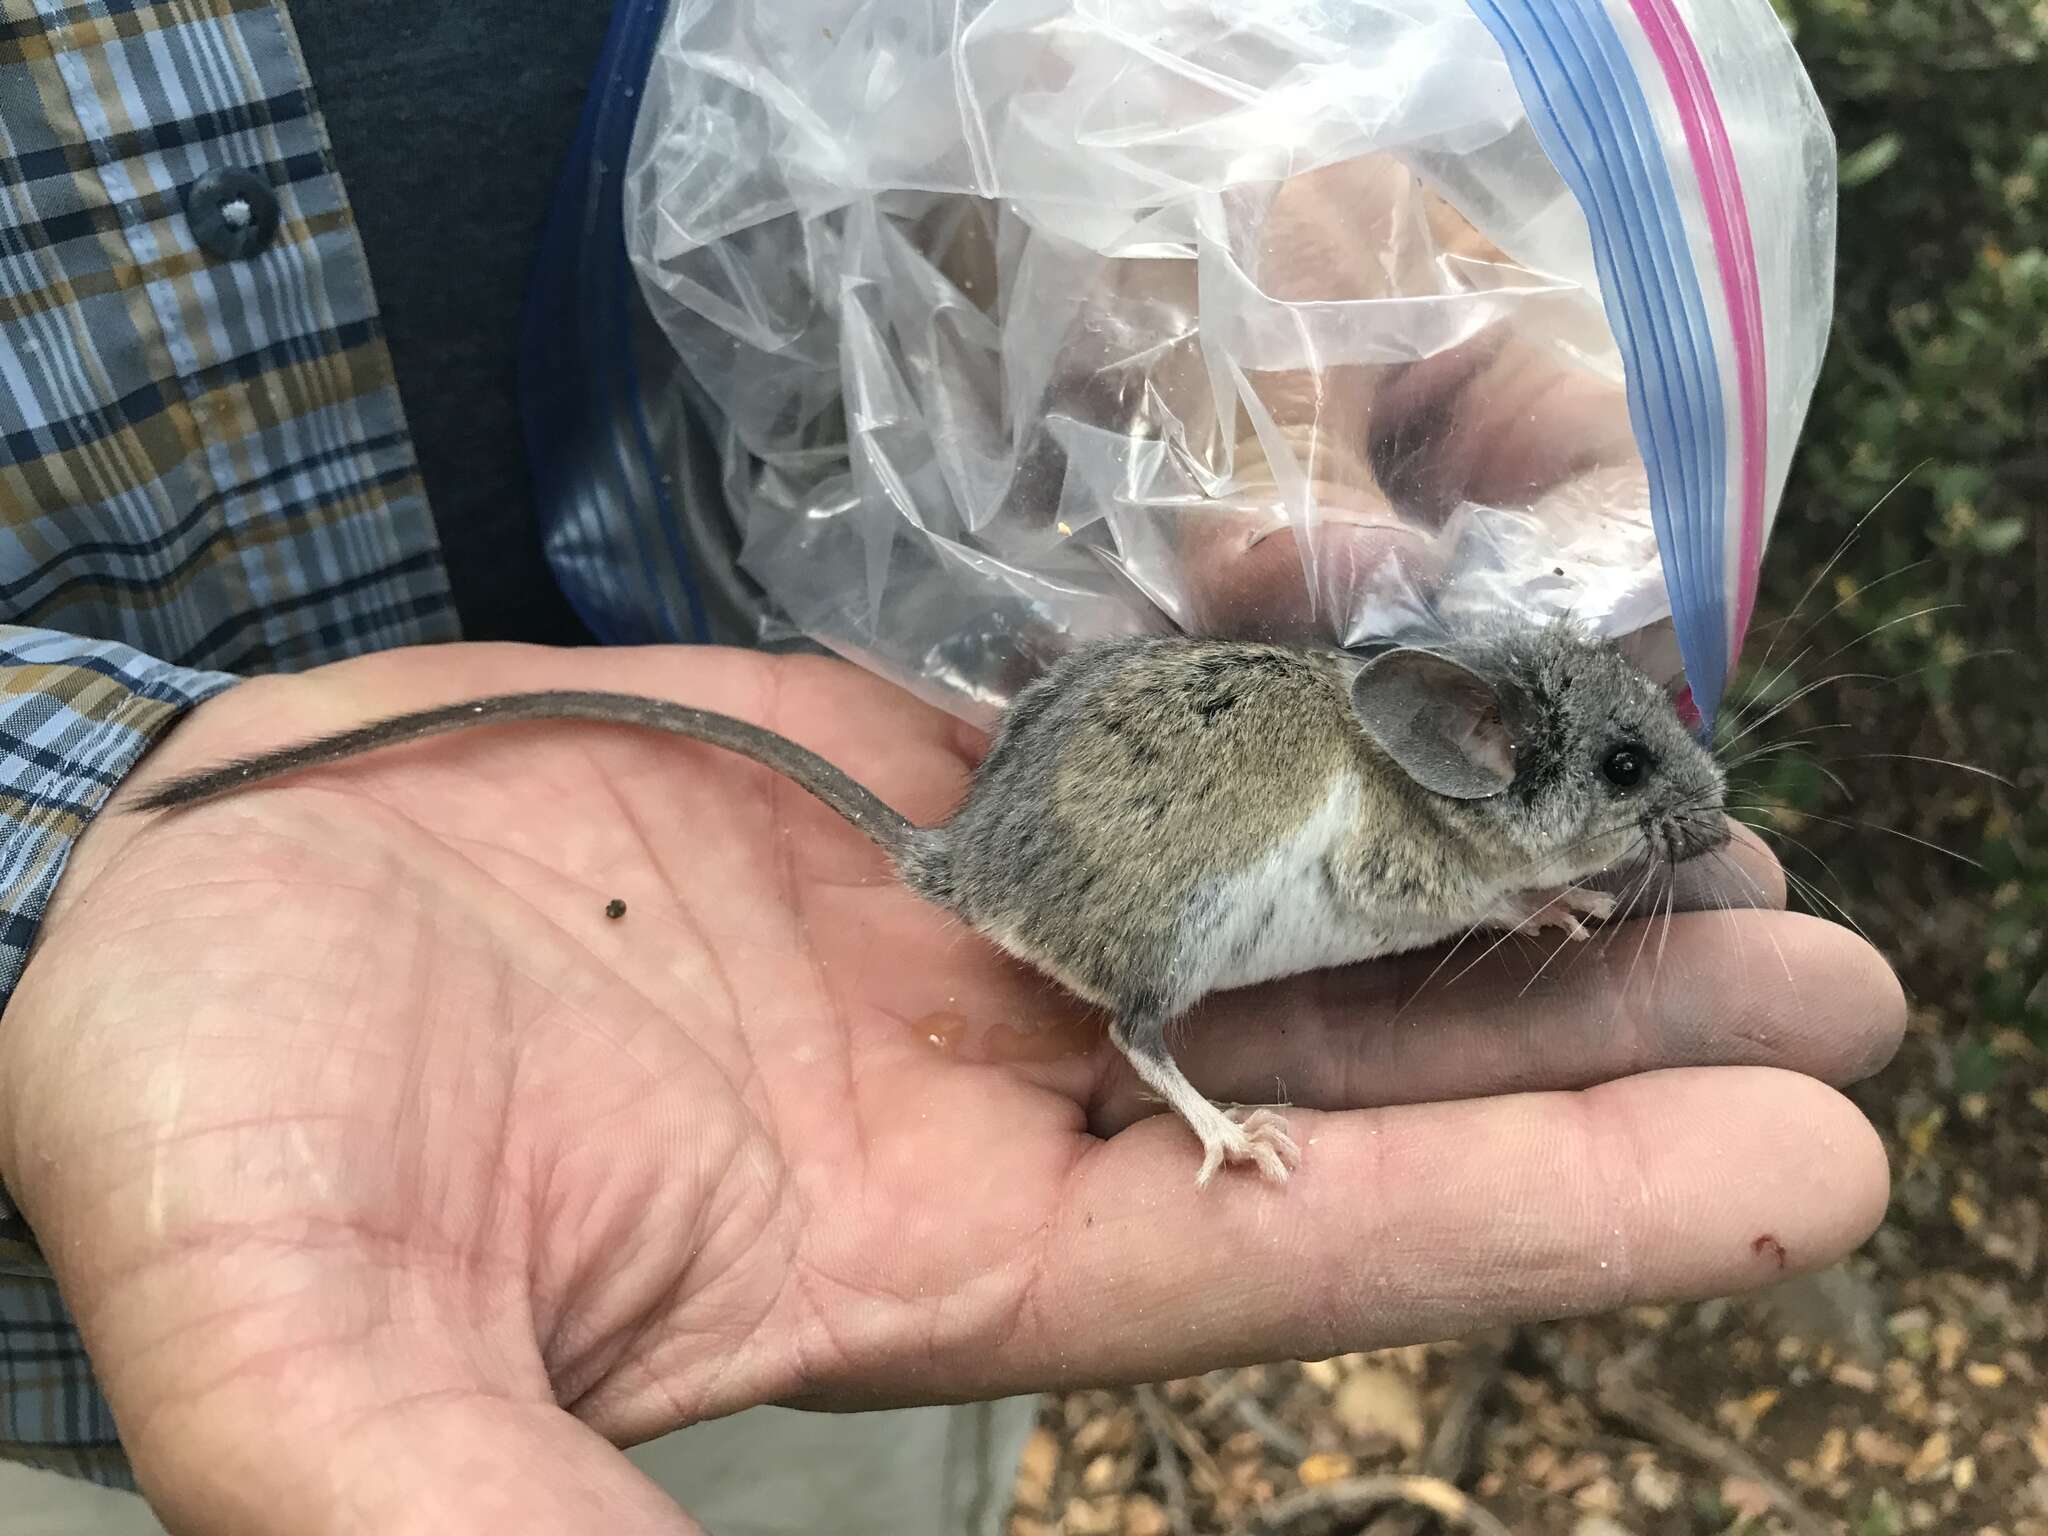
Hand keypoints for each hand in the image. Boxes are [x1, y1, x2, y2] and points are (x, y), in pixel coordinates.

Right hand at [0, 642, 1900, 1533]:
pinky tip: (1439, 688)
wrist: (149, 918)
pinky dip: (1295, 717)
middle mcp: (970, 1095)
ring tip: (1720, 833)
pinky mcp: (884, 777)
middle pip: (1347, 1072)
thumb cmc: (207, 1136)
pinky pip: (1140, 742)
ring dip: (1482, 865)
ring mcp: (940, 923)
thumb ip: (481, 1532)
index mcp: (906, 1248)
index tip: (1808, 1167)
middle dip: (1595, 1035)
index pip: (1291, 1251)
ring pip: (1274, 895)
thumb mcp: (318, 1367)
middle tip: (1843, 976)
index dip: (1553, 1217)